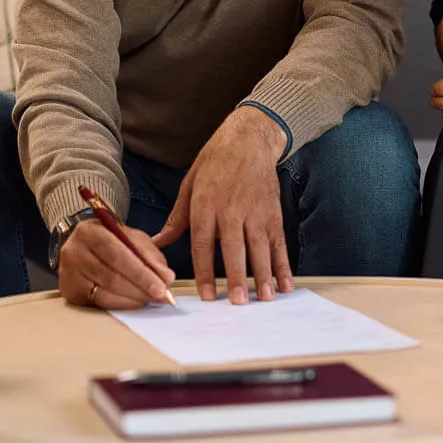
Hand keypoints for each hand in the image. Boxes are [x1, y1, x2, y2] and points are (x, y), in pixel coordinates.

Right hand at [58, 220, 174, 308]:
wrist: (83, 247)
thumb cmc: (110, 241)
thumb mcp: (130, 237)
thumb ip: (149, 254)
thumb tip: (165, 277)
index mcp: (88, 231)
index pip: (117, 254)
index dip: (141, 272)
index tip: (162, 285)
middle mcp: (73, 252)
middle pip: (112, 276)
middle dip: (141, 288)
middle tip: (162, 295)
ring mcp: (69, 274)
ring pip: (106, 293)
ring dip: (134, 298)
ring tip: (151, 298)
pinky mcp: (70, 292)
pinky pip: (100, 304)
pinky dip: (122, 305)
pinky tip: (134, 302)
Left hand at [153, 107, 290, 304]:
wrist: (248, 139)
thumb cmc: (214, 162)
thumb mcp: (189, 184)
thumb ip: (176, 218)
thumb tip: (157, 242)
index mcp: (206, 204)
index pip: (203, 244)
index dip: (205, 272)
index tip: (207, 296)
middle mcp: (231, 210)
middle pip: (233, 249)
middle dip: (236, 278)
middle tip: (238, 303)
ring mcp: (255, 211)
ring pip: (259, 248)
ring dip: (263, 276)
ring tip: (264, 299)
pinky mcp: (272, 212)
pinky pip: (278, 243)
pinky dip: (283, 264)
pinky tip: (284, 284)